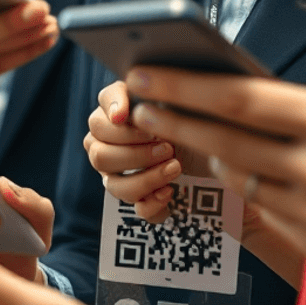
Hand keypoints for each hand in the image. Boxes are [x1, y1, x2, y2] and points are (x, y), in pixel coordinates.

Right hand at [84, 80, 183, 221]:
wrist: (208, 139)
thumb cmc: (178, 112)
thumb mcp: (160, 95)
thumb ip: (134, 95)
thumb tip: (119, 113)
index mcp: (107, 122)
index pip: (98, 124)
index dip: (120, 128)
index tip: (142, 125)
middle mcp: (106, 150)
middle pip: (100, 157)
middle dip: (136, 153)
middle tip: (167, 147)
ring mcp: (120, 178)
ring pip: (115, 186)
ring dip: (146, 178)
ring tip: (175, 167)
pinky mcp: (141, 201)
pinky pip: (137, 210)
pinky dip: (153, 202)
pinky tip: (170, 191)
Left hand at [125, 16, 305, 304]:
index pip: (240, 98)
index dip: (184, 85)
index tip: (145, 73)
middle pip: (221, 137)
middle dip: (171, 116)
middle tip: (134, 101)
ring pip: (237, 174)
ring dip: (209, 153)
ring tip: (187, 132)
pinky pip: (263, 210)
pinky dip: (248, 188)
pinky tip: (240, 171)